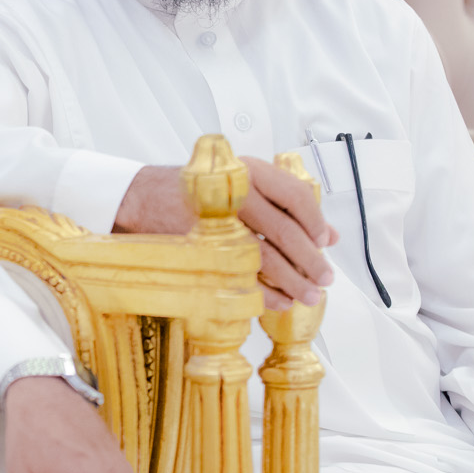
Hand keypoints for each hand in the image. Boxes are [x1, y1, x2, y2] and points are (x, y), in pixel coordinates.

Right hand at [113, 158, 336, 310]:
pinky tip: (278, 301)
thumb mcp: (243, 184)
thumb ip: (286, 206)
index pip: (295, 195)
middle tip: (325, 279)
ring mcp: (217, 224)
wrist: (144, 197)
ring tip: (309, 295)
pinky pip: (241, 277)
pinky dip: (265, 293)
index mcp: (248, 171)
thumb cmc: (199, 192)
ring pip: (266, 257)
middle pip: (284, 231)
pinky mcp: (203, 250)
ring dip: (293, 282)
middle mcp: (234, 194)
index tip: (323, 242)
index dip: (315, 221)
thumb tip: (330, 236)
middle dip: (310, 261)